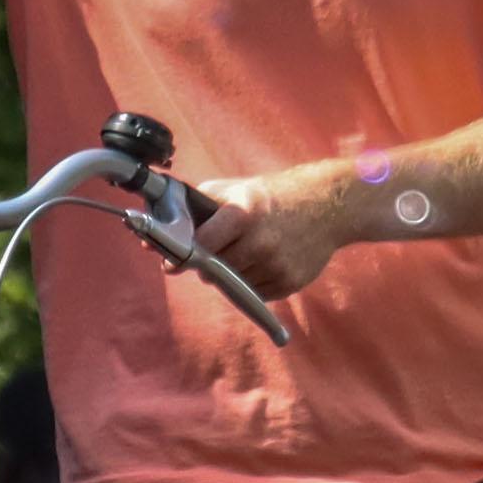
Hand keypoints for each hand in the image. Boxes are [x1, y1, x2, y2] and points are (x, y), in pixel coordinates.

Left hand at [188, 159, 370, 302]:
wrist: (328, 206)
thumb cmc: (273, 196)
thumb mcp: (235, 189)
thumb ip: (197, 206)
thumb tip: (155, 232)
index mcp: (243, 214)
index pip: (201, 244)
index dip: (185, 251)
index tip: (175, 257)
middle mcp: (260, 242)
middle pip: (214, 269)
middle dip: (207, 265)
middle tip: (213, 253)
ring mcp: (276, 265)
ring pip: (233, 285)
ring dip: (229, 276)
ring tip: (242, 254)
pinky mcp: (290, 283)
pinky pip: (255, 294)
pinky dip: (251, 283)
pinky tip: (261, 263)